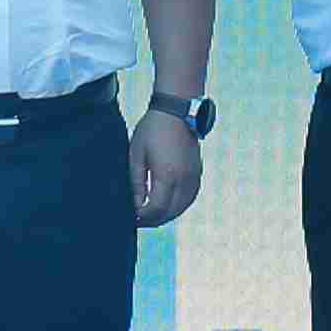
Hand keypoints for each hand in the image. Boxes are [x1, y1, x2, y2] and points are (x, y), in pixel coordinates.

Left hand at [127, 105, 204, 228]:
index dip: (143, 217)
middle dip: (153, 220)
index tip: (133, 217)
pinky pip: (189, 198)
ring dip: (167, 215)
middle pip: (170, 212)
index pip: (156, 209)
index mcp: (166, 175)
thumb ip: (136, 183)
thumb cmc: (152, 130)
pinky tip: (167, 205)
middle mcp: (183, 179)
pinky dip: (178, 206)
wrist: (176, 111)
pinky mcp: (197, 172)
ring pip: (182, 208)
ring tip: (151, 214)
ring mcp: (193, 176)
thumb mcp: (136, 155)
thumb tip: (136, 205)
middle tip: (139, 220)